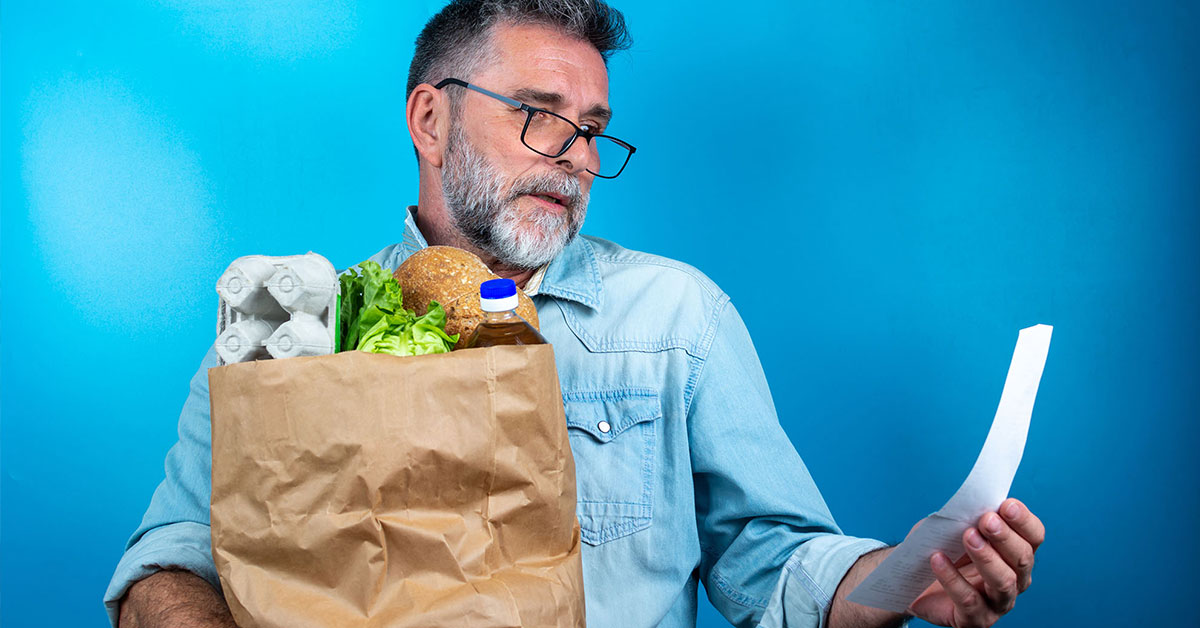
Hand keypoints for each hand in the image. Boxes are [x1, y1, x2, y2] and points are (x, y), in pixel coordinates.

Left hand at [907, 498, 1043, 627]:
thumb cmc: (941, 551)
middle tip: (986, 520)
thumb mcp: (951, 528)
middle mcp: (1016, 580)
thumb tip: (969, 504)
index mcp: (1016, 554)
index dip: (1023, 520)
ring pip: (1003, 581)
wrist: (917, 585)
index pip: (1034, 537)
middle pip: (1023, 559)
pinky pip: (968, 600)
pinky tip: (937, 559)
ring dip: (987, 557)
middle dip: (1005, 537)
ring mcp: (998, 603)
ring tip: (968, 536)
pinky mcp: (975, 619)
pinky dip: (953, 578)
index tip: (1006, 504)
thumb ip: (963, 516)